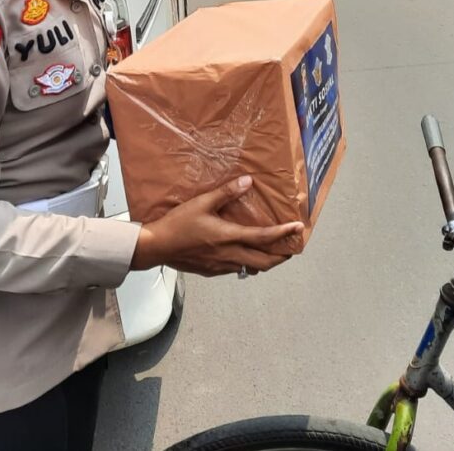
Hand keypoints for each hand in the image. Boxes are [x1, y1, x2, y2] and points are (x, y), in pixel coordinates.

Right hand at [132, 175, 303, 276]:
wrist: (156, 247)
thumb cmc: (177, 224)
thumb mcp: (202, 203)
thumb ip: (226, 193)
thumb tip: (248, 182)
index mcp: (229, 237)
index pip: (264, 238)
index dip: (283, 233)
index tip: (298, 229)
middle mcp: (229, 255)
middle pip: (264, 261)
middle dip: (281, 256)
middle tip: (291, 248)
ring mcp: (220, 266)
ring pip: (252, 268)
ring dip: (266, 261)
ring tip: (273, 252)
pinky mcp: (212, 271)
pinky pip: (236, 270)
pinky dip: (248, 264)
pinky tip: (245, 256)